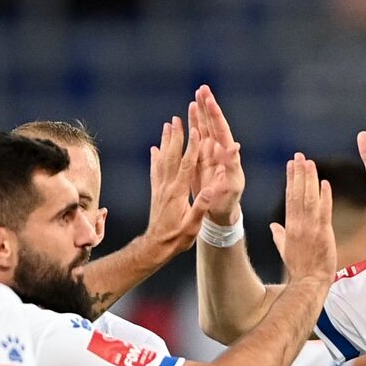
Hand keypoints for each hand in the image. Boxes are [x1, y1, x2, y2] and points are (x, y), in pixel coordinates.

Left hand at [144, 116, 220, 257]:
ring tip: (167, 126)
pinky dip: (155, 158)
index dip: (192, 147)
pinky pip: (155, 171)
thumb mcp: (192, 225)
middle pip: (172, 157)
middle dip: (176, 137)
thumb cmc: (177, 238)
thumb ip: (201, 207)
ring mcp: (160, 188)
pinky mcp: (156, 193)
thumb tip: (210, 190)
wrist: (156, 247)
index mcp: (178, 193)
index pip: (187, 165)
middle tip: (177, 119)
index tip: (196, 131)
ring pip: (162, 160)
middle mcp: (167, 187)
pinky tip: (154, 149)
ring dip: (165, 142)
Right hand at [189, 86, 245, 225]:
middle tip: (203, 88)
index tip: (210, 99)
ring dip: (200, 113)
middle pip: (212, 123)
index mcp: (227, 154)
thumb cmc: (229, 200)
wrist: (219, 211)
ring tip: (196, 96)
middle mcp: (218, 150)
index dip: (215, 114)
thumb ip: (232, 165)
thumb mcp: (232, 184)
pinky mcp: (199, 159)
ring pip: (203, 128)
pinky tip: (185, 116)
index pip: (221, 129)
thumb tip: (235, 146)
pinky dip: (191, 126)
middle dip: (208, 106)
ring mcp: (209, 153)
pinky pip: (194, 139)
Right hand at [269, 154, 335, 285]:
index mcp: (289, 226)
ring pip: (309, 198)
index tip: (291, 165)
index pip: (289, 197)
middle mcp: (298, 223)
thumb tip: (273, 226)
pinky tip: (325, 183)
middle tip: (300, 156)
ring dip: (310, 179)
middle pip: (298, 193)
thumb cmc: (298, 267)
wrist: (310, 281)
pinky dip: (325, 196)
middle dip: (299, 173)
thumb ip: (279, 235)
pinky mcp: (323, 232)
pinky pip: (324, 210)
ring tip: (310, 163)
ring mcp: (311, 227)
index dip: (290, 180)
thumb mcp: (284, 250)